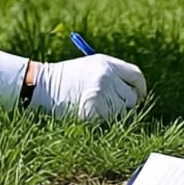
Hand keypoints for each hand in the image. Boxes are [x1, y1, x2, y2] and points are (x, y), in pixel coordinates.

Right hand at [30, 54, 146, 120]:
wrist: (43, 86)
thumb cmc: (68, 77)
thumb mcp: (92, 66)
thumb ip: (114, 75)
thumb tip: (136, 93)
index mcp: (107, 63)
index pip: (136, 76)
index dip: (140, 88)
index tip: (138, 95)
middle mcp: (106, 77)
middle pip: (131, 96)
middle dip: (126, 103)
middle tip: (114, 105)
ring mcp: (100, 94)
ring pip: (121, 111)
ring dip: (113, 112)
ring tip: (96, 106)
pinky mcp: (92, 110)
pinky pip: (108, 121)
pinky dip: (102, 120)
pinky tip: (88, 112)